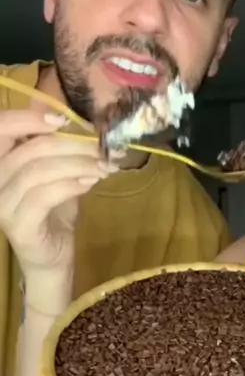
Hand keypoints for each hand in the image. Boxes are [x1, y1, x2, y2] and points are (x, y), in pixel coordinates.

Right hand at [0, 108, 118, 275]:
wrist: (52, 257)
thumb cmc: (53, 211)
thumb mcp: (57, 173)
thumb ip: (59, 149)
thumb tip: (78, 120)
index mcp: (0, 162)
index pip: (2, 128)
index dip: (29, 119)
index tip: (63, 119)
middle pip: (30, 149)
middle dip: (72, 144)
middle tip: (103, 147)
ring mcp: (2, 204)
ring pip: (39, 170)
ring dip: (78, 164)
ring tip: (104, 165)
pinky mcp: (17, 224)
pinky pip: (44, 195)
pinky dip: (71, 185)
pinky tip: (91, 183)